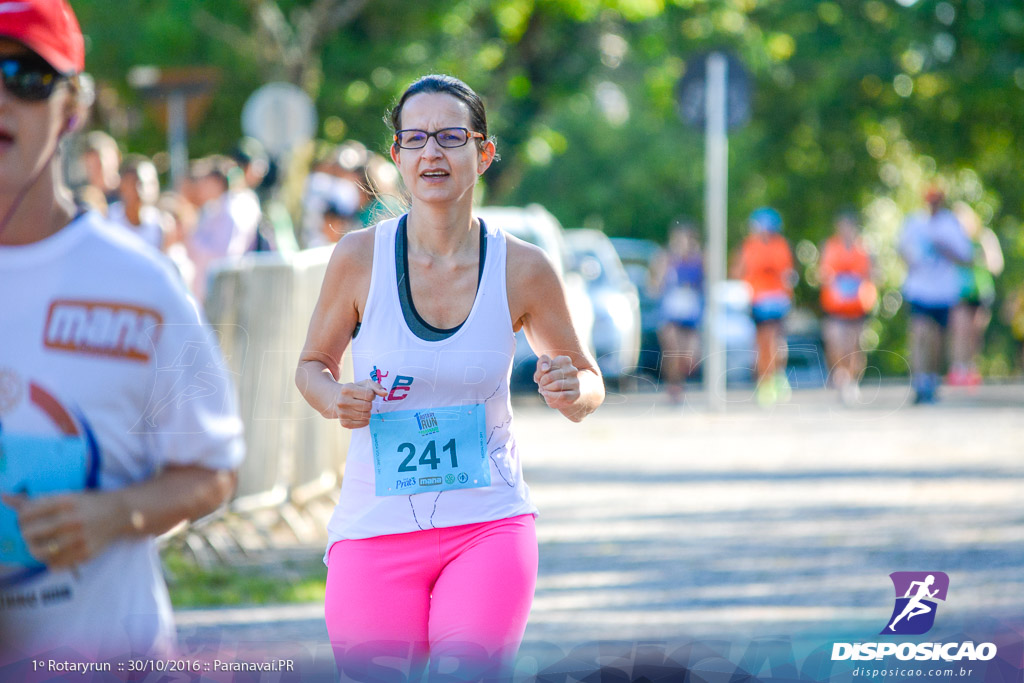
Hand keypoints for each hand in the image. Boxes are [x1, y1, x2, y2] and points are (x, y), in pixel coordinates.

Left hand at [2, 491, 123, 569]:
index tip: (25, 519)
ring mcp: (79, 539)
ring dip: (35, 549)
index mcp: (65, 502)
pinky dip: (51, 561)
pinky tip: (55, 552)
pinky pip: (56, 564)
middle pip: (29, 534)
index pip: (26, 514)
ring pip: (40, 552)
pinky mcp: (85, 553)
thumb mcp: (66, 496)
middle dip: (25, 534)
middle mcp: (71, 520)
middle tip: (31, 533)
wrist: (121, 513)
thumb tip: (4, 497)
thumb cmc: (88, 503)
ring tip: (40, 545)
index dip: (20, 518)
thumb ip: (36, 500)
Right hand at [329, 379, 386, 427]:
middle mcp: (342, 401)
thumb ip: (376, 387)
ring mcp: (342, 413)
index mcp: (346, 389)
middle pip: (368, 406)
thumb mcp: (365, 385)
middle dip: (369, 404)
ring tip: (360, 408)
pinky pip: (364, 423)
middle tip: (362, 402)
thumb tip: (385, 393)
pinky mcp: (344, 423)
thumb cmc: (355, 390)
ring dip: (367, 412)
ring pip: (366, 416)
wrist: (338, 399)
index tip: (364, 394)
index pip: (369, 395)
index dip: (371, 395)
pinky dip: (365, 420)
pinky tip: (359, 415)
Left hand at [534, 354, 580, 411]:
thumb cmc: (549, 379)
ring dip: (546, 389)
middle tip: (541, 386)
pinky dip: (551, 396)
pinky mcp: (576, 393)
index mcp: (565, 360)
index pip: (548, 364)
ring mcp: (576, 381)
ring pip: (557, 385)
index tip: (539, 377)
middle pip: (551, 376)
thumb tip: (545, 368)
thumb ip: (542, 363)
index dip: (540, 373)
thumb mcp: (542, 369)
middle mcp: (572, 370)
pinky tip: (546, 395)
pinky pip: (562, 395)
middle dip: (542, 383)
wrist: (558, 394)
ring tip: (544, 391)